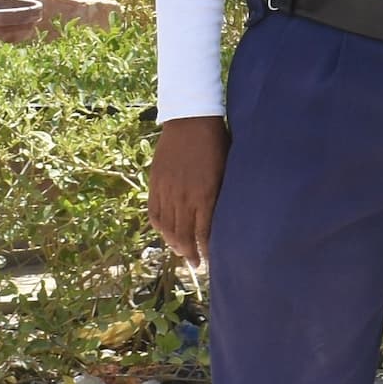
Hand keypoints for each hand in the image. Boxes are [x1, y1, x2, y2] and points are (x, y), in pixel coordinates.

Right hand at [150, 115, 228, 264]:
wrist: (191, 120)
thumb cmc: (217, 143)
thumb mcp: (227, 170)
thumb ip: (223, 194)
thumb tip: (227, 216)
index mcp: (206, 194)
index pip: (204, 233)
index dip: (206, 250)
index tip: (211, 261)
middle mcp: (185, 196)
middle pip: (183, 235)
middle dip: (190, 254)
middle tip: (195, 264)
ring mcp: (168, 190)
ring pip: (167, 227)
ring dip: (174, 243)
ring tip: (181, 252)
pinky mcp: (156, 183)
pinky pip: (154, 212)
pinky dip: (160, 227)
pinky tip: (166, 233)